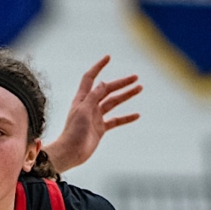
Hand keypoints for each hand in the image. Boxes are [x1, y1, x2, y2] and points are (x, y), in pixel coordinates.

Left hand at [44, 56, 141, 172]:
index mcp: (82, 99)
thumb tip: (103, 83)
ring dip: (126, 95)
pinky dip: (126, 117)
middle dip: (121, 83)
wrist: (71, 152)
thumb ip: (93, 97)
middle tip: (135, 77)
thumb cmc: (73, 131)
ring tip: (139, 88)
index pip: (90, 78)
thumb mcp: (83, 111)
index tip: (108, 58)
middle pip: (107, 90)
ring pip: (113, 103)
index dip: (98, 67)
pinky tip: (137, 115)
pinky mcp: (100, 128)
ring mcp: (96, 117)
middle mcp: (89, 105)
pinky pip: (115, 120)